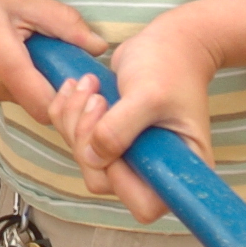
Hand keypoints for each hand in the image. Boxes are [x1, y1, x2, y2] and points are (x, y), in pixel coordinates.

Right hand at [0, 0, 110, 115]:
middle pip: (32, 100)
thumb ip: (61, 23)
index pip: (48, 107)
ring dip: (18, 78)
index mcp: (1, 61)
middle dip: (42, 77)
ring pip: (12, 97)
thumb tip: (98, 46)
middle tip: (36, 45)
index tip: (72, 74)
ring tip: (4, 43)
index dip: (66, 96)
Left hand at [46, 14, 222, 223]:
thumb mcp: (148, 94)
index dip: (120, 177)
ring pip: (84, 158)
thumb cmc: (170, 65)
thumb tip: (93, 158)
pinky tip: (76, 87)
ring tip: (89, 85)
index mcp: (178, 169)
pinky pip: (75, 139)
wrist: (169, 42)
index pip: (144, 204)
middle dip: (88, 138)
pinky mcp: (108, 138)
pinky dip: (67, 114)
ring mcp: (129, 155)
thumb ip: (120, 129)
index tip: (116, 137)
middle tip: (97, 99)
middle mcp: (154, 169)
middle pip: (103, 180)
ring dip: (75, 121)